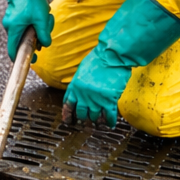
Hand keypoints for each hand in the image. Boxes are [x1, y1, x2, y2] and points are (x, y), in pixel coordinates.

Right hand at [0, 0, 53, 60]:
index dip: (21, 57)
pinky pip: (27, 22)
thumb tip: (45, 44)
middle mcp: (10, 26)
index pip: (12, 51)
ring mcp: (13, 19)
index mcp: (13, 29)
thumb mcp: (41, 19)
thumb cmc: (32, 0)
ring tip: (46, 16)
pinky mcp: (17, 13)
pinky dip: (36, 20)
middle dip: (37, 37)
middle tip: (46, 31)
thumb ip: (43, 34)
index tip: (32, 58)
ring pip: (27, 30)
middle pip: (23, 40)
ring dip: (39, 27)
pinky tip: (43, 12)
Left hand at [62, 0, 179, 127]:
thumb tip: (82, 90)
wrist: (112, 55)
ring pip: (94, 116)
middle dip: (82, 119)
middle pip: (81, 113)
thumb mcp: (83, 69)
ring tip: (98, 123)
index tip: (68, 120)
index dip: (67, 113)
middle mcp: (83, 95)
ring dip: (96, 121)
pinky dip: (110, 121)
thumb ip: (80, 81)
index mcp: (75, 86)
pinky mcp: (109, 100)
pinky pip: (109, 116)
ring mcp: (96, 99)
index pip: (68, 104)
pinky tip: (110, 125)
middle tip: (84, 124)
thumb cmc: (99, 58)